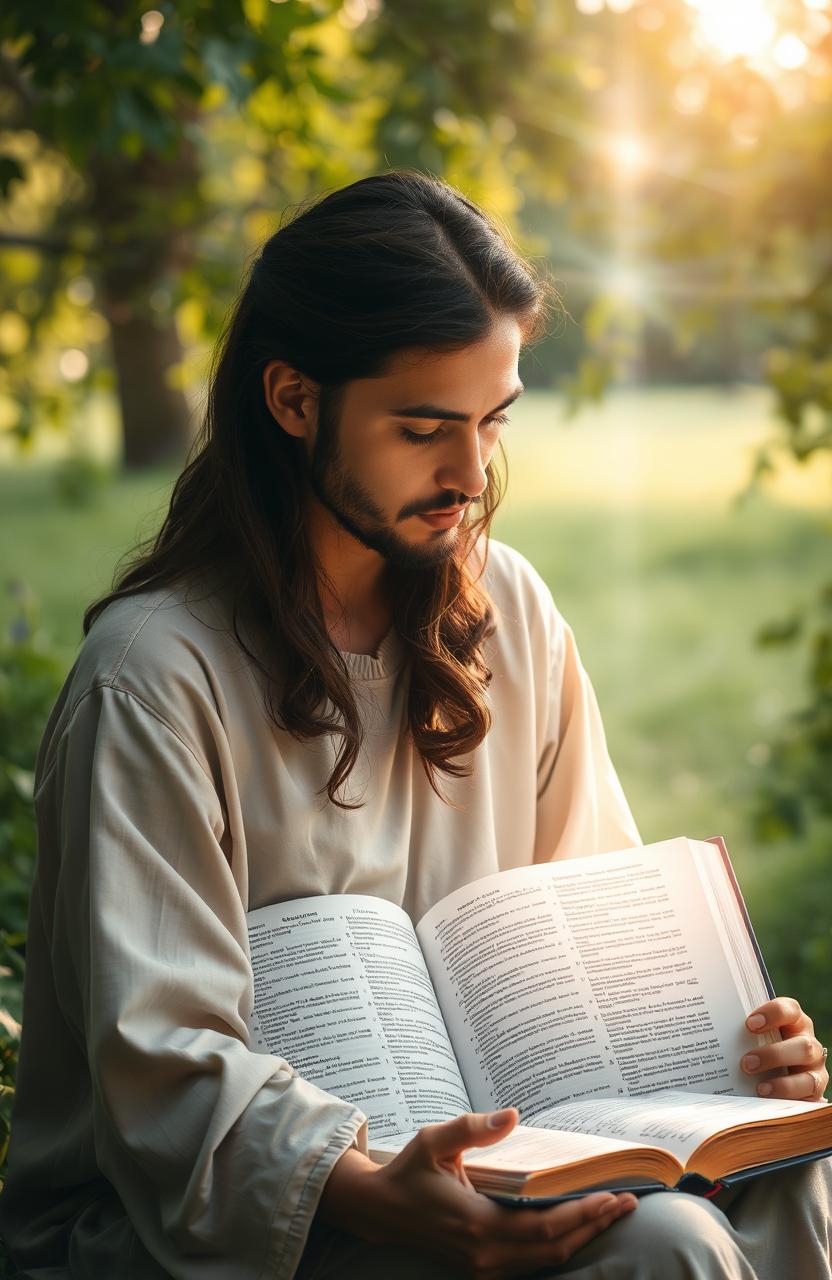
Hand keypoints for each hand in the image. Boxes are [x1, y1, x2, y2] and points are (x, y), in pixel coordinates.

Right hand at [318, 1109, 636, 1278]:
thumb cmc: (409, 1171)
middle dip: (595, 1226)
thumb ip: (472, 1128)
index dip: (583, 1214)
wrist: (378, 1211)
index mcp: (477, 1224)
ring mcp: (483, 1266)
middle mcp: (485, 1253)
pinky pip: (532, 1263)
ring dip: (581, 1238)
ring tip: (611, 1213)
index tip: (614, 1196)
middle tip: (629, 1204)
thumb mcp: (434, 1140)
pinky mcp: (481, 1268)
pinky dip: (559, 1246)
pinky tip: (576, 1227)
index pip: (546, 1226)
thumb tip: (512, 1114)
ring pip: (546, 1260)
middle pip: (555, 1248)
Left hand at [741, 997, 828, 1100]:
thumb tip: (706, 1030)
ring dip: (783, 1082)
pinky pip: (809, 1093)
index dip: (772, 1014)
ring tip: (759, 1088)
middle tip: (746, 1063)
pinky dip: (788, 1095)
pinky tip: (768, 1097)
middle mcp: (808, 1042)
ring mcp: (814, 1067)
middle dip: (774, 1055)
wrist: (774, 1075)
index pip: (790, 1010)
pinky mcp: (815, 1089)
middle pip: (803, 1045)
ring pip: (809, 1074)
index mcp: (793, 1022)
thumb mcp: (751, 1037)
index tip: (749, 1024)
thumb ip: (738, 1031)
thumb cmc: (757, 1047)